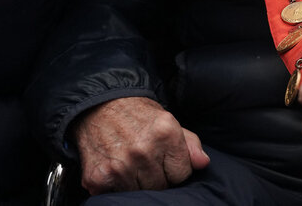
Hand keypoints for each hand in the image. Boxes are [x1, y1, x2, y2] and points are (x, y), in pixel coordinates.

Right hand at [72, 96, 209, 194]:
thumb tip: (203, 163)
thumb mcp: (169, 122)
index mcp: (166, 134)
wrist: (99, 106)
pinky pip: (116, 195)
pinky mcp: (99, 177)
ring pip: (140, 193)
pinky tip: (115, 168)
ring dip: (136, 183)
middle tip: (145, 161)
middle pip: (161, 187)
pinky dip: (116, 186)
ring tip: (130, 163)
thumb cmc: (138, 116)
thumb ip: (190, 143)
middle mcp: (143, 150)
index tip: (164, 160)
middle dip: (157, 178)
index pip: (182, 175)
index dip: (174, 169)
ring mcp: (120, 165)